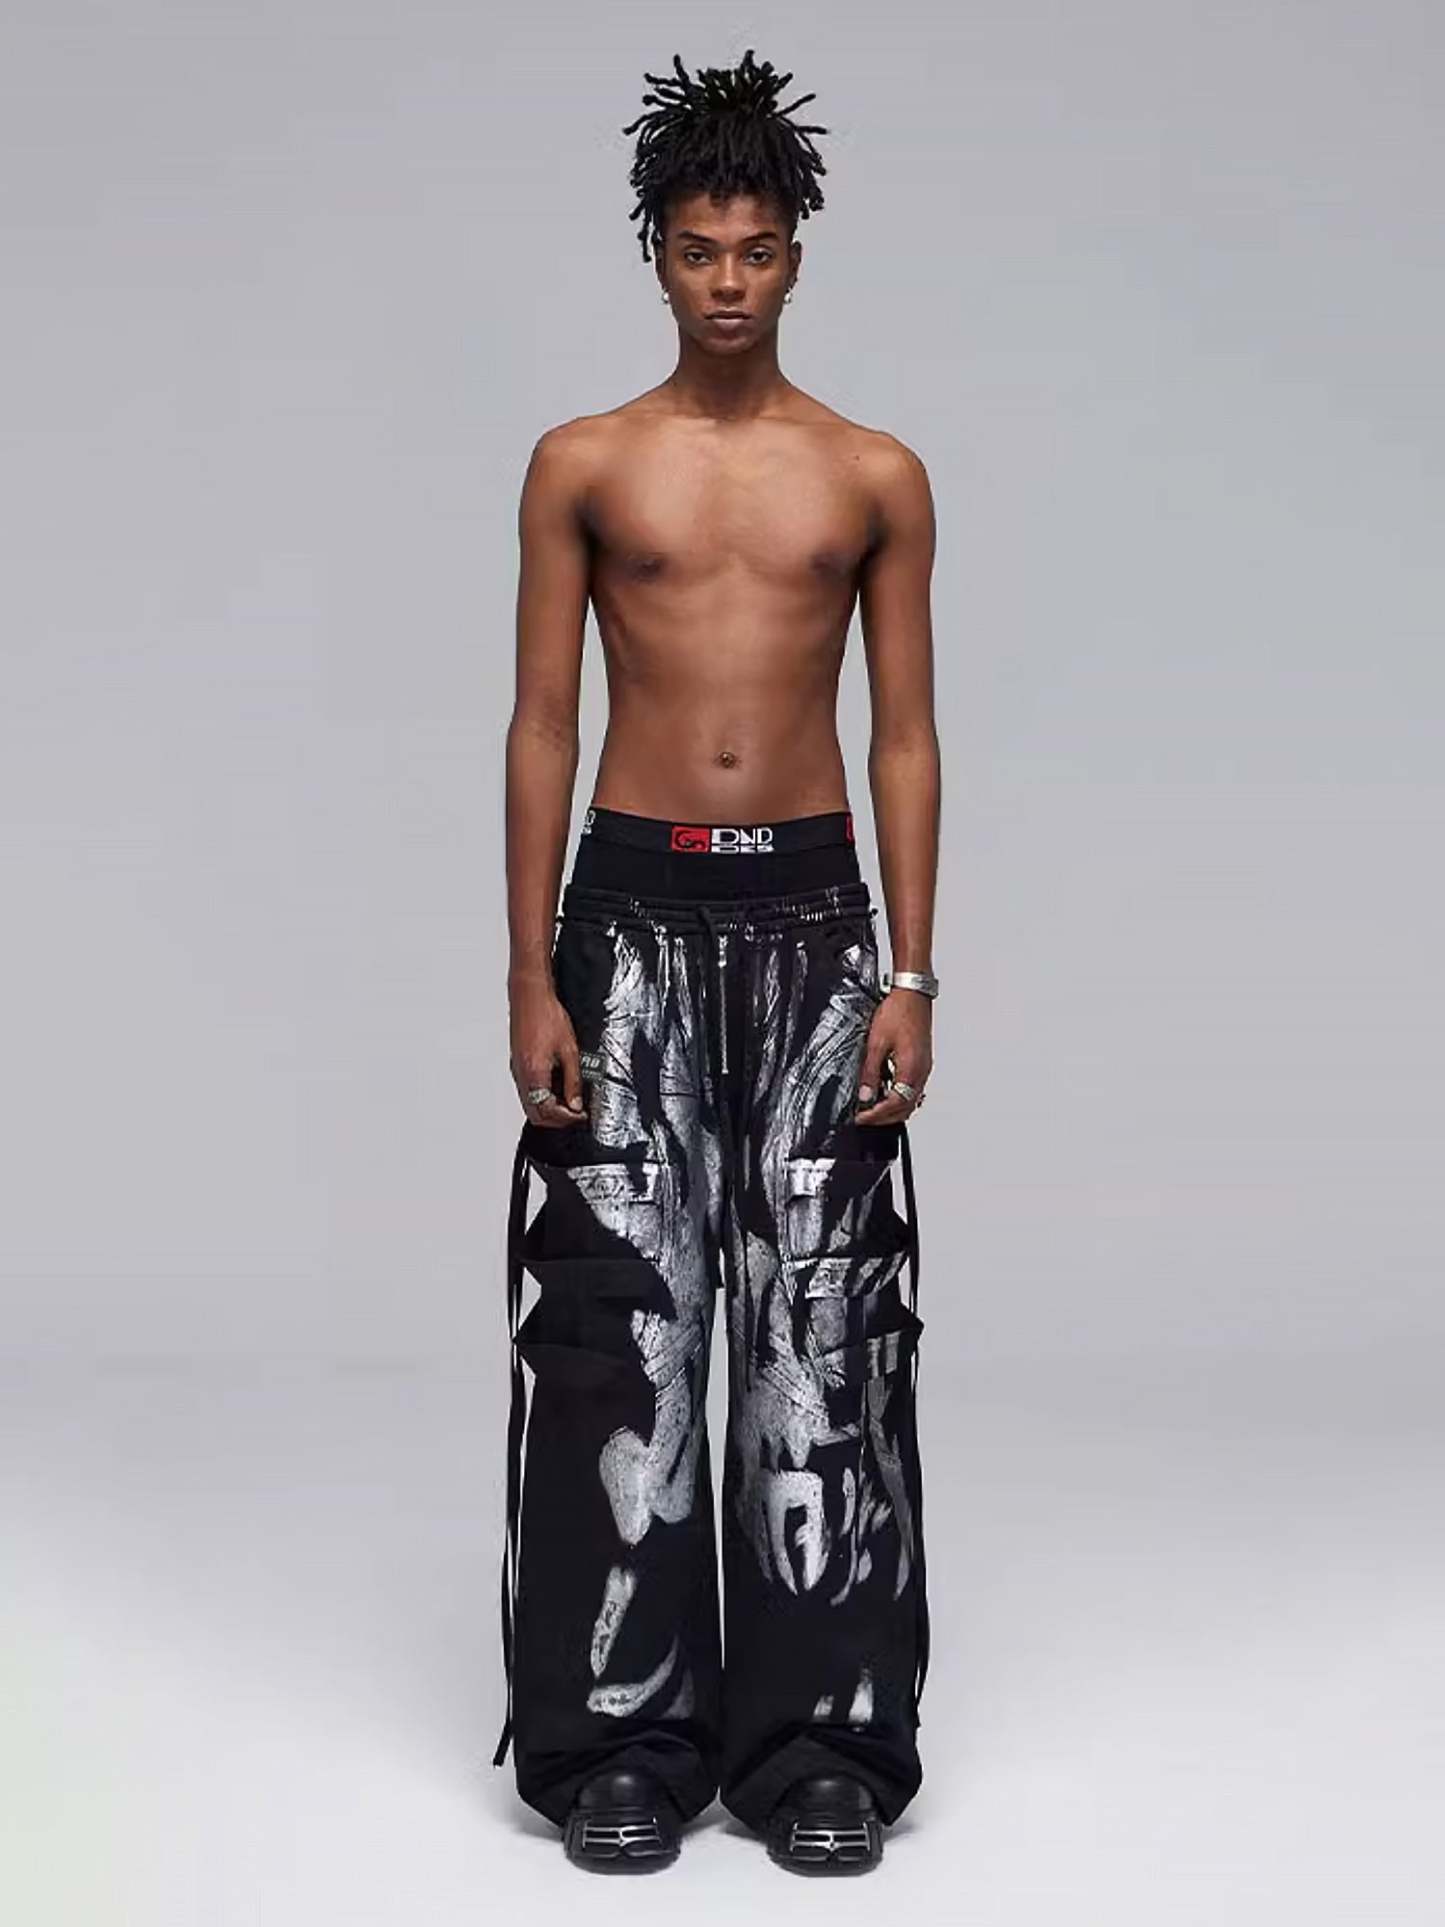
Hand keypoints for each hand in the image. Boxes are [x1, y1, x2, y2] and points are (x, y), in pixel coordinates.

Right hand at [509, 977, 587, 1127]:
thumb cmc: (547, 1016)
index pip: (547, 1111)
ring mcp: (517, 1071)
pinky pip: (528, 1091)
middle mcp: (521, 1075)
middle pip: (535, 1113)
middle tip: (575, 1113)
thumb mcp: (569, 1050)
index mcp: (534, 1074)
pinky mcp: (518, 1064)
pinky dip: (542, 1096)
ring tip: (569, 1101)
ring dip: (549, 1108)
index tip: (581, 1115)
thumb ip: (573, 1080)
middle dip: (556, 1119)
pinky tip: (557, 1087)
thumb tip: (576, 1103)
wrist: (530, 997)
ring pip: (530, 1104)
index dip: (566, 1118)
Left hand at [854, 988, 931, 1125]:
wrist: (913, 994)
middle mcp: (921, 1071)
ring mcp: (924, 1067)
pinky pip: (912, 1088)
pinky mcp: (922, 1062)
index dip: (876, 1114)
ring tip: (872, 1107)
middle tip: (864, 1117)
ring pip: (910, 1100)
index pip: (895, 1103)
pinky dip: (899, 1096)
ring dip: (892, 1108)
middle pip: (905, 1107)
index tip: (861, 1117)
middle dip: (884, 1117)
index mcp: (912, 1068)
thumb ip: (870, 1072)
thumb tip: (865, 1095)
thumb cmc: (898, 1011)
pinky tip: (885, 1091)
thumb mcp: (877, 1042)